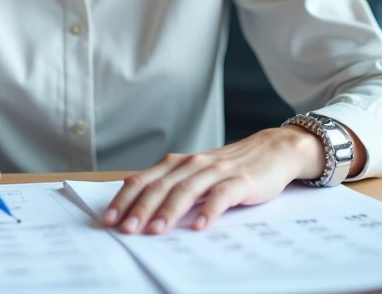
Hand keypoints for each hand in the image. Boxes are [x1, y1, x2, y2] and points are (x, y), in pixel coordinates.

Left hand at [102, 127, 325, 234]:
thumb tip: (137, 204)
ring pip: (187, 189)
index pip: (144, 179)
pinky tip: (200, 225)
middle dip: (141, 208)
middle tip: (126, 229)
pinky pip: (222, 195)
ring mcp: (216, 171)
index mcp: (178, 163)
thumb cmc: (230, 167)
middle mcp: (192, 164)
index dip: (124, 198)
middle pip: (161, 186)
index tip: (109, 218)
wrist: (273, 150)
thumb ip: (171, 185)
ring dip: (169, 211)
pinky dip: (209, 209)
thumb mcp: (196, 173)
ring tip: (156, 230)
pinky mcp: (240, 180)